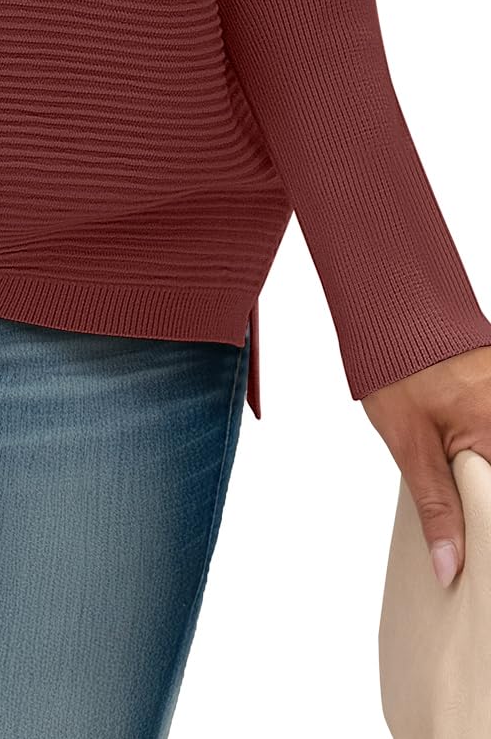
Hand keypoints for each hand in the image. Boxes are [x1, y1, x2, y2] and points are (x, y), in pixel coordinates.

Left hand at [362, 344, 490, 585]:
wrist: (395, 310)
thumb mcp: (411, 446)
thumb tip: (450, 567)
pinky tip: (475, 471)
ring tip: (468, 502)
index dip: (483, 528)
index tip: (475, 553)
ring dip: (483, 481)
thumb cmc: (399, 371)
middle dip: (480, 502)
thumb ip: (437, 508)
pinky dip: (485, 457)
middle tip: (466, 523)